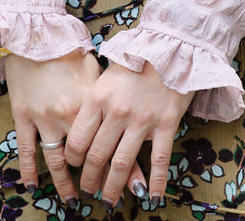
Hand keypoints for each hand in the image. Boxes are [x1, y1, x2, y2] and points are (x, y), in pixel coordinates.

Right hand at [4, 50, 147, 204]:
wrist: (36, 35)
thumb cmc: (69, 50)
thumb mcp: (94, 70)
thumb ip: (107, 97)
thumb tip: (124, 118)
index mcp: (91, 102)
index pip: (109, 143)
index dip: (121, 166)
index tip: (131, 184)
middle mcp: (69, 114)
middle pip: (85, 157)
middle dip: (95, 180)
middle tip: (104, 197)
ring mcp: (44, 117)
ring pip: (56, 160)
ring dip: (64, 183)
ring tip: (73, 200)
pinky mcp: (24, 116)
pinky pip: (27, 151)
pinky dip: (29, 171)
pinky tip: (33, 186)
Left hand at [65, 60, 193, 208]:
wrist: (171, 44)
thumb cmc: (136, 58)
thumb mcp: (107, 73)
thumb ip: (95, 101)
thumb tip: (81, 128)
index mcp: (98, 98)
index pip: (77, 140)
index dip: (72, 160)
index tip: (74, 165)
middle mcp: (117, 111)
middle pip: (97, 157)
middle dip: (89, 179)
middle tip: (88, 189)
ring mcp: (143, 119)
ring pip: (123, 164)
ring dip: (114, 187)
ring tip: (109, 201)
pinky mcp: (167, 123)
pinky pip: (159, 160)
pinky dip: (156, 183)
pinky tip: (152, 197)